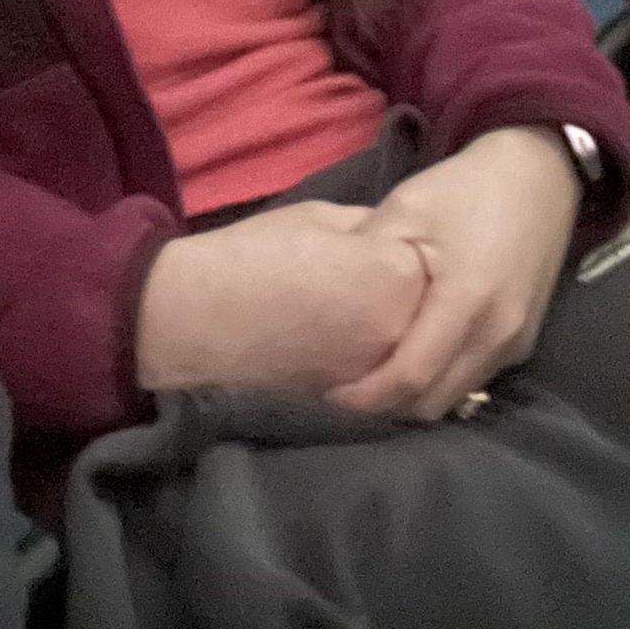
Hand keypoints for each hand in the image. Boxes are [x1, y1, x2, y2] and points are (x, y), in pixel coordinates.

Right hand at [135, 198, 428, 395]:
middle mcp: (404, 330)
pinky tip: (355, 356)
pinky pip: (389, 385)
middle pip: (433, 316)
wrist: (196, 321)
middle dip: (414, 304)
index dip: (405, 256)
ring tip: (364, 323)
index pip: (430, 264)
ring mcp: (384, 375)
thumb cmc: (252, 256)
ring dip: (405, 343)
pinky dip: (380, 373)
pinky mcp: (360, 408)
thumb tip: (397, 241)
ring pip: (417, 358)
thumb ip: (370, 231)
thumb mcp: (317, 219)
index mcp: (396, 273)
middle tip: (377, 290)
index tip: (381, 253)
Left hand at [324, 126, 581, 422]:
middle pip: (434, 401)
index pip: (412, 375)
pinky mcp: (522, 343)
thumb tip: (326, 297)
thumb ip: (367, 256)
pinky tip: (407, 363)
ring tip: (368, 380)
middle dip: (386, 406)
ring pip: (455, 396)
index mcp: (467, 299)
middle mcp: (498, 333)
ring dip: (412, 399)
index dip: (368, 396)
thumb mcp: (403, 209)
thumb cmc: (462, 190)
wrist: (535, 181)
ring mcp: (515, 343)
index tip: (329, 394)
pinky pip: (473, 380)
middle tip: (342, 391)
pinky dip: (438, 383)